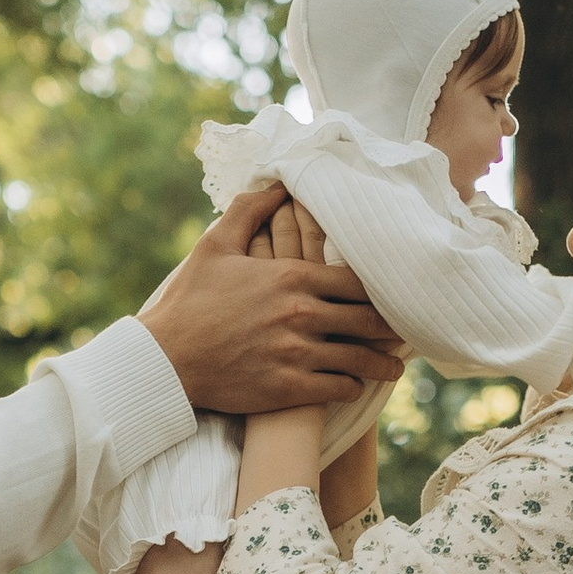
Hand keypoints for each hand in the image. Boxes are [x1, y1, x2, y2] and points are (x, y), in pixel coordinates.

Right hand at [147, 189, 401, 415]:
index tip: (393, 296)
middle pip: (368, 320)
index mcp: (291, 277)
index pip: (356, 281)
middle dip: (391, 328)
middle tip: (406, 332)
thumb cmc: (189, 301)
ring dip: (382, 364)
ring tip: (393, 367)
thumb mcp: (215, 246)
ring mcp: (298, 354)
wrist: (165, 360)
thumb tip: (276, 183)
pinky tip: (355, 385)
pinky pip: (339, 388)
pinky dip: (352, 387)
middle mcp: (302, 314)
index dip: (379, 290)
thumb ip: (250, 211)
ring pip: (360, 359)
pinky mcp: (290, 389)